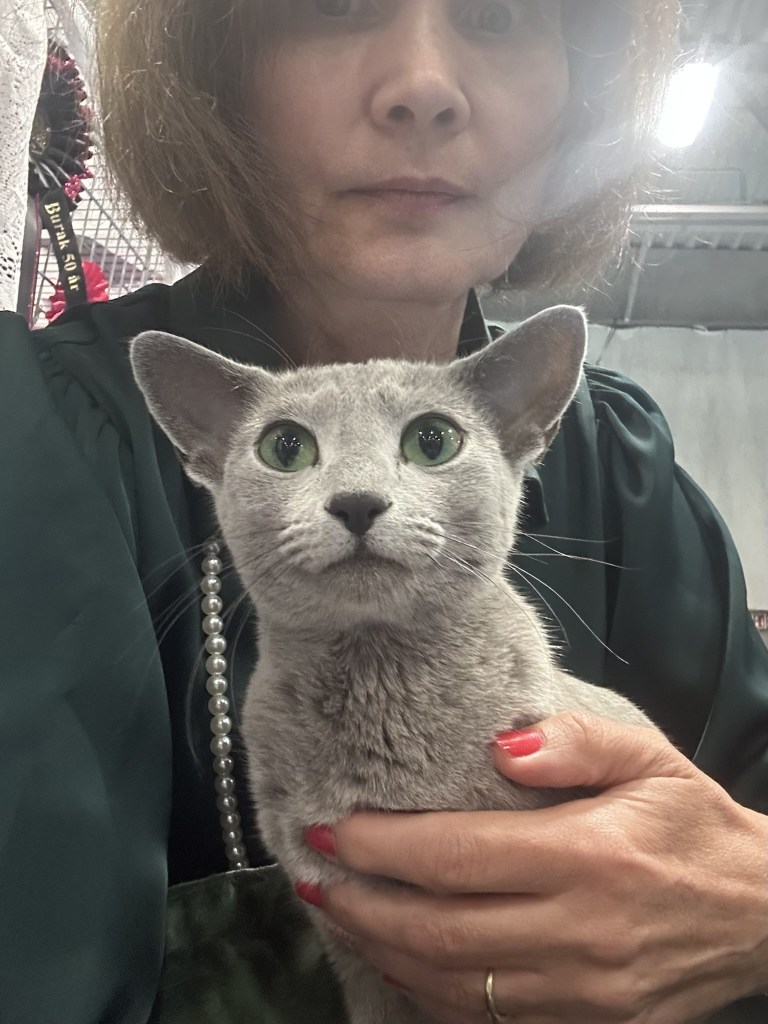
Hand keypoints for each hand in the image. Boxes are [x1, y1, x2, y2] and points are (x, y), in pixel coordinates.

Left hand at [299, 712, 767, 1023]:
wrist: (761, 914)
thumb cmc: (694, 825)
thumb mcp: (647, 760)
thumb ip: (572, 743)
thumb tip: (499, 744)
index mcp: (588, 856)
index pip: (455, 855)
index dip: (381, 845)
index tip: (330, 827)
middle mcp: (578, 931)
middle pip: (437, 928)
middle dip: (359, 902)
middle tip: (309, 872)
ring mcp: (583, 991)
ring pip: (452, 982)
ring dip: (380, 949)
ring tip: (336, 912)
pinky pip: (488, 1018)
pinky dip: (429, 992)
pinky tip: (397, 961)